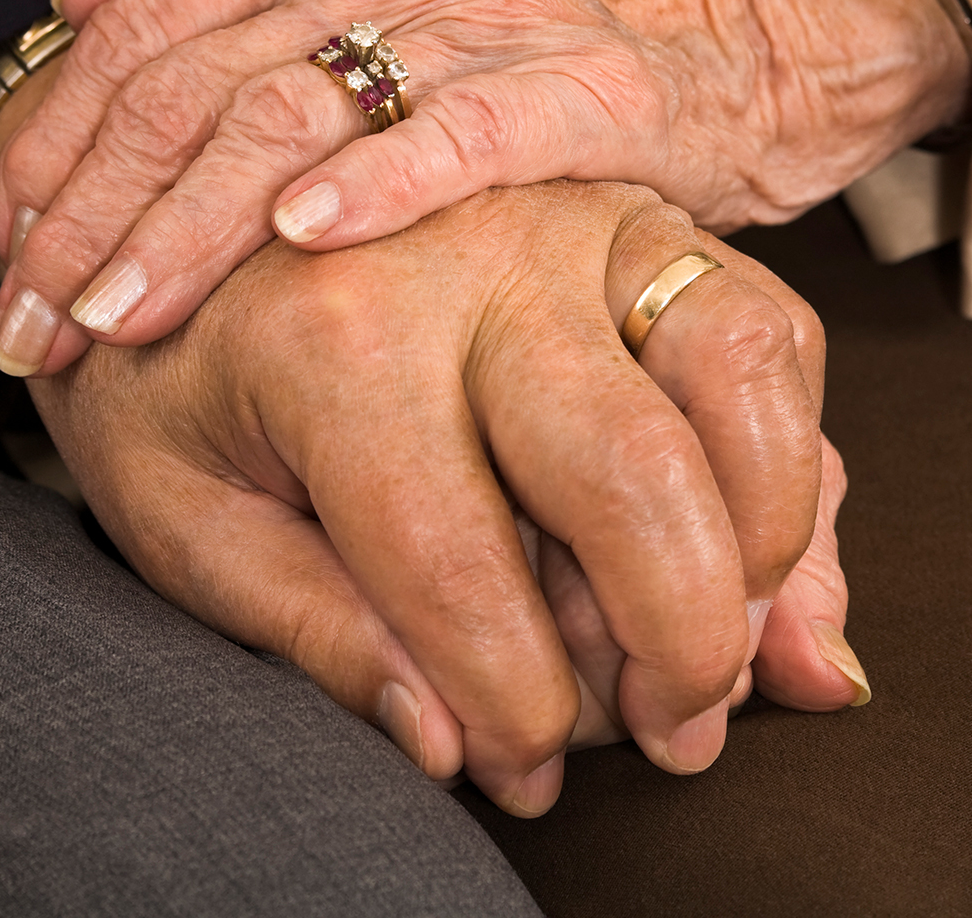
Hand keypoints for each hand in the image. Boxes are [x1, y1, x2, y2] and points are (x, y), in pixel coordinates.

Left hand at [0, 0, 971, 374]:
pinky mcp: (574, 85)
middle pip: (189, 85)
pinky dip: (375, 185)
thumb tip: (77, 0)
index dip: (56, 153)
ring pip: (290, 113)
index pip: (140, 35)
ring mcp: (475, 13)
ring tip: (118, 319)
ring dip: (187, 227)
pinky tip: (303, 241)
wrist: (741, 1)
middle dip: (92, 219)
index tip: (3, 262)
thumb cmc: (544, 15)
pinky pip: (457, 133)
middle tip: (33, 334)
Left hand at [25, 178, 866, 814]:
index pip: (455, 558)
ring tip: (730, 646)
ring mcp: (572, 215)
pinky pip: (764, 321)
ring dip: (766, 533)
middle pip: (630, 466)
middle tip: (672, 732)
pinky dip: (792, 445)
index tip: (521, 767)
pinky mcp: (640, 211)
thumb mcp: (179, 518)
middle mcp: (469, 255)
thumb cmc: (179, 380)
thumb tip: (453, 747)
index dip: (510, 699)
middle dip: (678, 638)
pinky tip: (757, 548)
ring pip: (737, 362)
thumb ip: (312, 631)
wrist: (183, 205)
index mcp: (329, 336)